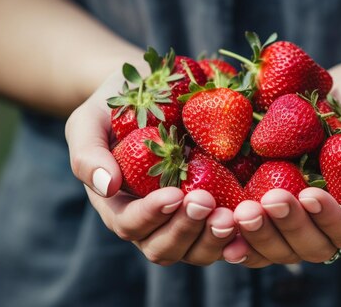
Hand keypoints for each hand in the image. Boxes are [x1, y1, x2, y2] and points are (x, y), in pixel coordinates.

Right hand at [65, 72, 236, 265]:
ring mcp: (182, 219)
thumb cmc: (113, 107)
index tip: (173, 195)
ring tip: (234, 216)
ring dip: (214, 239)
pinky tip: (253, 221)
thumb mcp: (89, 122)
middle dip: (186, 230)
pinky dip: (238, 237)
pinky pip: (224, 236)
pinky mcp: (212, 209)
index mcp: (118, 205)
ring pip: (196, 250)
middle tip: (207, 203)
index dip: (151, 216)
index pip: (130, 224)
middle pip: (164, 247)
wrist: (149, 90)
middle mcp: (151, 221)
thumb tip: (108, 187)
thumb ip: (88, 155)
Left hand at [222, 61, 340, 266]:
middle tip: (266, 203)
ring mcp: (292, 212)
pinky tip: (216, 219)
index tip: (309, 192)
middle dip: (285, 228)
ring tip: (238, 212)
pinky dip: (233, 229)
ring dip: (256, 234)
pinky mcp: (265, 196)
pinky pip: (249, 224)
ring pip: (274, 244)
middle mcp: (323, 220)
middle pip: (306, 245)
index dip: (327, 218)